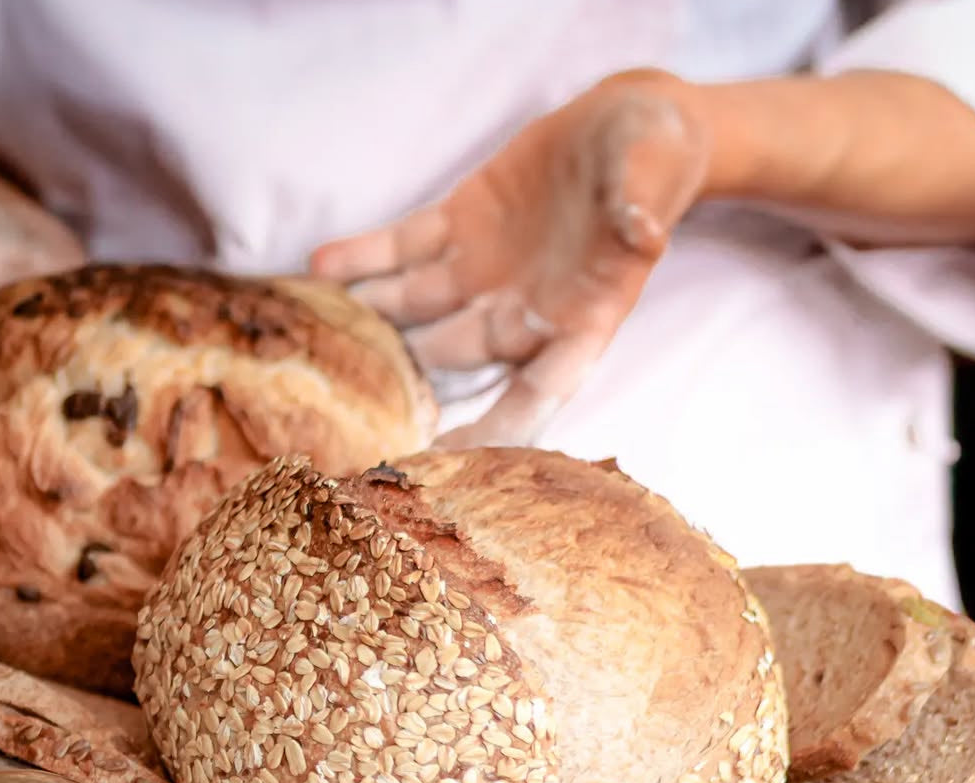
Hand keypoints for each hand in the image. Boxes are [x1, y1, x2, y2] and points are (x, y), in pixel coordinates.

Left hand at [311, 70, 707, 448]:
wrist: (628, 125)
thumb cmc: (657, 160)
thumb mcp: (656, 175)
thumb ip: (642, 208)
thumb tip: (643, 230)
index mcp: (578, 322)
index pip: (533, 396)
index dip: (491, 434)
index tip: (441, 465)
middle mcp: (521, 311)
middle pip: (453, 361)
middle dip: (404, 388)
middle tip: (350, 409)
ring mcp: (481, 272)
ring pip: (415, 309)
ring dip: (368, 322)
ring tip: (317, 332)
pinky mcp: (456, 227)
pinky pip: (400, 250)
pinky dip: (362, 259)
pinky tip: (320, 265)